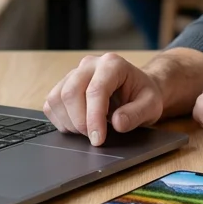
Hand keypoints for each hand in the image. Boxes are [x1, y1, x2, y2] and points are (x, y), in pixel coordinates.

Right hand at [44, 53, 163, 145]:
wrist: (136, 88)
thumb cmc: (143, 95)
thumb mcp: (151, 105)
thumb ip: (137, 114)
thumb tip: (117, 123)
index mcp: (112, 64)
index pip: (95, 90)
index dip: (94, 118)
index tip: (98, 139)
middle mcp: (90, 64)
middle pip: (71, 92)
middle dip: (80, 122)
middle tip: (94, 138)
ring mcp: (74, 73)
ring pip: (57, 98)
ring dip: (69, 122)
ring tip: (88, 131)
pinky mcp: (64, 84)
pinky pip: (51, 103)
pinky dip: (60, 120)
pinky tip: (78, 126)